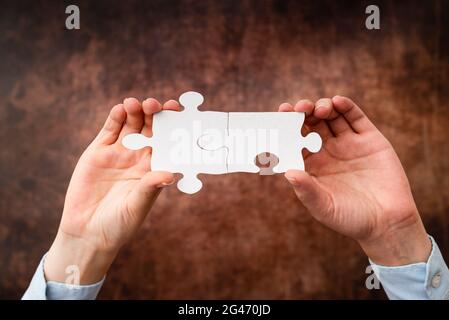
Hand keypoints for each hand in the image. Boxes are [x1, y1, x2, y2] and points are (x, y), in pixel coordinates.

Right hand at [45, 97, 180, 283]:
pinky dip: (115, 118)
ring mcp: (118, 153)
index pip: (167, 142)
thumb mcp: (137, 206)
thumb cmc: (119, 224)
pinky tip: (120, 109)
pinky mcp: (98, 152)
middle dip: (154, 115)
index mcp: (153, 169)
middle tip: (155, 104)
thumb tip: (171, 174)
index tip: (177, 114)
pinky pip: (109, 130)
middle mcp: (138, 158)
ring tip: (136, 104)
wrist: (87, 232)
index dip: (173, 128)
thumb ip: (150, 187)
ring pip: (130, 125)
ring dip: (135, 112)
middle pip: (150, 129)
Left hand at [280, 96, 430, 265]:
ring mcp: (349, 144)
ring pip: (331, 116)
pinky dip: (346, 106)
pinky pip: (355, 118)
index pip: (295, 140)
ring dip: (322, 107)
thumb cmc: (351, 219)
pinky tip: (337, 102)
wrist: (388, 223)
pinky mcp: (370, 140)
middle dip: (303, 113)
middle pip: (311, 124)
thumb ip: (306, 190)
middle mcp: (328, 151)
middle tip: (298, 109)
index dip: (287, 127)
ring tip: (318, 109)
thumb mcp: (324, 207)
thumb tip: (288, 172)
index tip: (280, 116)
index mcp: (312, 165)